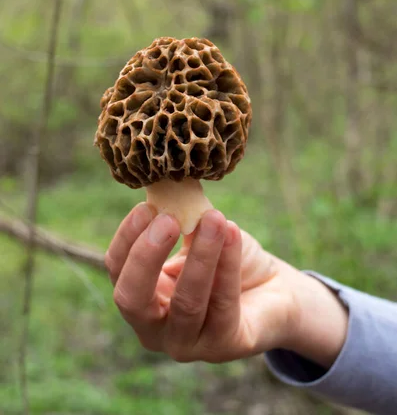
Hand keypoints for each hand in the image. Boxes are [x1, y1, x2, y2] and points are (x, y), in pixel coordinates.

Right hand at [105, 204, 347, 365]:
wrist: (274, 288)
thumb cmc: (227, 259)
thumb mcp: (198, 234)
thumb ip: (181, 215)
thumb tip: (166, 184)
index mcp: (142, 296)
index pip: (118, 270)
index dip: (128, 237)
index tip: (150, 205)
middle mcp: (155, 328)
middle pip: (132, 299)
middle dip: (147, 256)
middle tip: (169, 220)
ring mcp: (188, 343)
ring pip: (186, 302)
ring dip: (201, 255)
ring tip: (215, 219)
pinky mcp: (224, 346)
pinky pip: (223, 305)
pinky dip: (227, 265)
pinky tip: (232, 233)